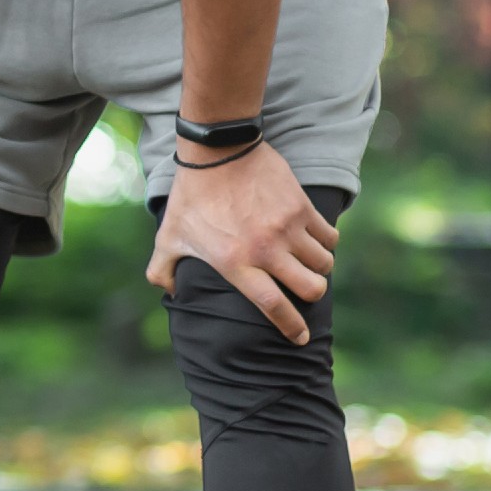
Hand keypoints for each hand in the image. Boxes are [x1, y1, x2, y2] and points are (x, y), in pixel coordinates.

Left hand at [148, 139, 337, 340]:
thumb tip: (170, 293)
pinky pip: (329, 235)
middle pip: (311, 289)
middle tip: (305, 288)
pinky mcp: (301, 206)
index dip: (291, 327)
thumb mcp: (168, 236)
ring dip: (319, 267)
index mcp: (235, 263)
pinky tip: (315, 238)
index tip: (301, 338)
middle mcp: (265, 250)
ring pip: (324, 264)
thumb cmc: (191, 196)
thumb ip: (162, 270)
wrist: (216, 151)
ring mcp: (287, 228)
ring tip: (308, 262)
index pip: (272, 306)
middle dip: (312, 294)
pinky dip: (327, 242)